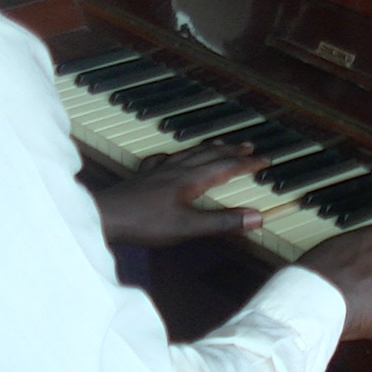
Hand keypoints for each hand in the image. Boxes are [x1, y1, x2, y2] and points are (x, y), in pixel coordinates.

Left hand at [88, 142, 265, 247]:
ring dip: (209, 148)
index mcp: (191, 179)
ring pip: (189, 153)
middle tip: (249, 145)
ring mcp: (158, 171)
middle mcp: (177, 169)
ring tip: (219, 144)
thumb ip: (222, 222)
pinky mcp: (143, 177)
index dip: (247, 163)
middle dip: (232, 150)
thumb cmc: (145, 223)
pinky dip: (176, 155)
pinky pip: (165, 159)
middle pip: (210, 155)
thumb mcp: (188, 227)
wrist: (105, 216)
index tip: (266, 160)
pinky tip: (171, 157)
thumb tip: (257, 217)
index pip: (226, 167)